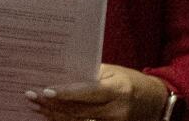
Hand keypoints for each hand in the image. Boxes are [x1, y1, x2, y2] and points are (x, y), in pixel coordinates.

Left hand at [27, 64, 168, 120]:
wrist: (155, 103)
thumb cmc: (133, 82)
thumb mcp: (116, 73)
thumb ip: (93, 76)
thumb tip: (66, 75)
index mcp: (118, 90)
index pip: (88, 92)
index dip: (66, 93)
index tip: (46, 91)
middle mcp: (114, 110)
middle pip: (77, 110)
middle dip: (52, 104)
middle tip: (32, 96)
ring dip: (54, 114)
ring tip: (36, 106)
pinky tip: (51, 116)